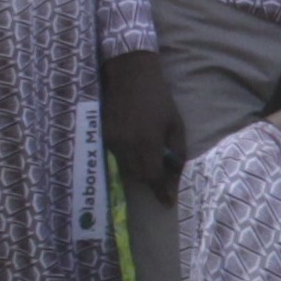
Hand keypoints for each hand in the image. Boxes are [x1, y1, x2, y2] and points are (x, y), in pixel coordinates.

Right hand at [101, 50, 182, 200]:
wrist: (130, 77)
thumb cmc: (159, 99)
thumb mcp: (176, 124)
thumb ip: (177, 152)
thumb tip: (175, 175)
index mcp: (147, 142)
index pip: (152, 176)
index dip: (160, 191)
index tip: (168, 202)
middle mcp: (126, 145)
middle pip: (138, 176)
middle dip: (151, 181)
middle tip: (163, 182)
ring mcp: (111, 141)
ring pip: (125, 168)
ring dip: (139, 170)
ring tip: (151, 163)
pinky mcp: (102, 136)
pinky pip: (116, 157)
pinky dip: (128, 159)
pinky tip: (136, 149)